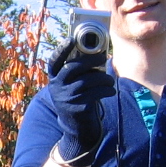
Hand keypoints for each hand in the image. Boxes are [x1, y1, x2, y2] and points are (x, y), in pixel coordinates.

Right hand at [46, 40, 114, 166]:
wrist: (77, 128)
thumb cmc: (78, 99)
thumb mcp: (72, 85)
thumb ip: (79, 72)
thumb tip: (98, 53)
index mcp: (54, 79)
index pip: (54, 61)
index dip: (62, 49)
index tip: (72, 38)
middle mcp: (57, 88)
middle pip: (73, 67)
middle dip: (91, 60)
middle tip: (103, 58)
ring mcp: (67, 98)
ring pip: (88, 80)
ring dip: (103, 78)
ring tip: (110, 80)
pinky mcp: (79, 107)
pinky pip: (96, 93)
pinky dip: (107, 90)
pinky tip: (111, 90)